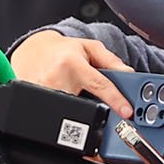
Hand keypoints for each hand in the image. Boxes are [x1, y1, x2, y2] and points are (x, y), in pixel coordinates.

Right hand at [8, 30, 132, 118]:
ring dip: (80, 110)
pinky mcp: (36, 101)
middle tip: (97, 102)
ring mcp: (44, 92)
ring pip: (71, 113)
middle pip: (85, 104)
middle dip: (96, 107)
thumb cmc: (64, 51)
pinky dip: (67, 114)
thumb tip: (129, 74)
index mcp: (71, 63)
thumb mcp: (90, 48)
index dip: (115, 99)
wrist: (34, 52)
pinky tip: (66, 101)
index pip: (98, 84)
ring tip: (76, 95)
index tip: (126, 111)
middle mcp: (56, 78)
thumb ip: (111, 60)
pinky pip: (58, 116)